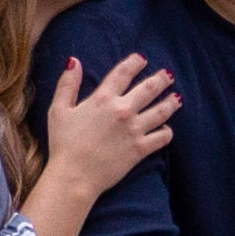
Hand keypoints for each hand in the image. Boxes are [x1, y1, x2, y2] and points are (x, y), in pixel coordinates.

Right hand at [45, 51, 179, 192]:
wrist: (74, 176)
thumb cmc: (63, 144)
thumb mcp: (58, 110)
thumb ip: (67, 84)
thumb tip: (74, 62)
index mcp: (103, 99)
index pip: (123, 73)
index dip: (135, 62)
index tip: (142, 59)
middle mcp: (122, 110)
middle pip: (149, 88)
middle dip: (161, 79)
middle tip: (168, 75)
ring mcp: (134, 130)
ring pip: (161, 111)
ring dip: (170, 102)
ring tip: (176, 98)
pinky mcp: (140, 149)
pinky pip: (162, 137)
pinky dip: (167, 132)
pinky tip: (167, 129)